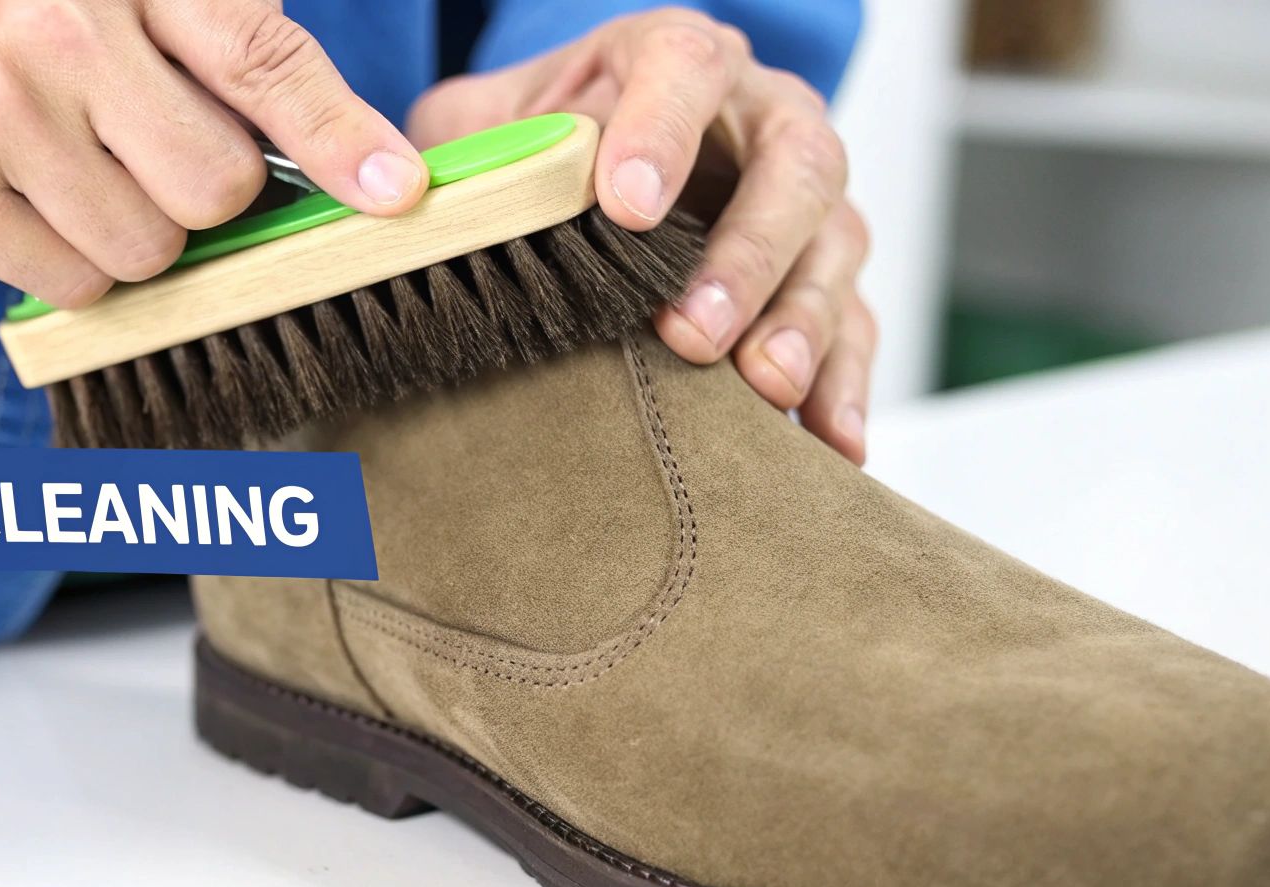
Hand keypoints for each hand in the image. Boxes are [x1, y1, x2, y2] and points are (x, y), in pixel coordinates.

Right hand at [0, 0, 427, 309]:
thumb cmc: (26, 27)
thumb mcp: (130, 3)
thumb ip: (238, 58)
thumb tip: (368, 174)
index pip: (262, 60)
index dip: (337, 137)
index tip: (394, 193)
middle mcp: (62, 23)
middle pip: (217, 189)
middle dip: (199, 198)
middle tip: (140, 155)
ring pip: (149, 251)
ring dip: (131, 238)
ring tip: (72, 173)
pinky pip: (75, 285)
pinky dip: (66, 267)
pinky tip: (25, 203)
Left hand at [407, 8, 875, 462]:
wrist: (602, 169)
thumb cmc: (547, 142)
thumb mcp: (491, 127)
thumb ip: (466, 150)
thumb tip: (410, 203)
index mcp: (675, 60)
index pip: (684, 68)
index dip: (662, 130)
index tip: (626, 205)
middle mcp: (761, 118)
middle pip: (795, 164)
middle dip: (746, 253)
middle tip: (691, 331)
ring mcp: (807, 199)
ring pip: (834, 245)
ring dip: (801, 321)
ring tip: (763, 386)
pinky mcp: (826, 273)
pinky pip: (859, 324)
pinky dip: (846, 386)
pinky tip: (830, 443)